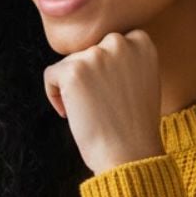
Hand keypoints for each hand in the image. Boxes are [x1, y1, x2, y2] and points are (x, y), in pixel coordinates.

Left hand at [43, 29, 165, 175]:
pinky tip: (69, 113)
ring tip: (88, 112)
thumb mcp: (144, 81)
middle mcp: (120, 43)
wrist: (129, 153)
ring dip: (73, 87)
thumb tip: (98, 56)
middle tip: (99, 104)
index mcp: (142, 43)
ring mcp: (95, 55)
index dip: (107, 69)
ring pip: (71, 63)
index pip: (113, 43)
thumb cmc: (135, 126)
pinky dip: (54, 94)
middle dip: (90, 76)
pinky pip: (51, 75)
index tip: (110, 92)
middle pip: (90, 51)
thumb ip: (127, 61)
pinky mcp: (73, 70)